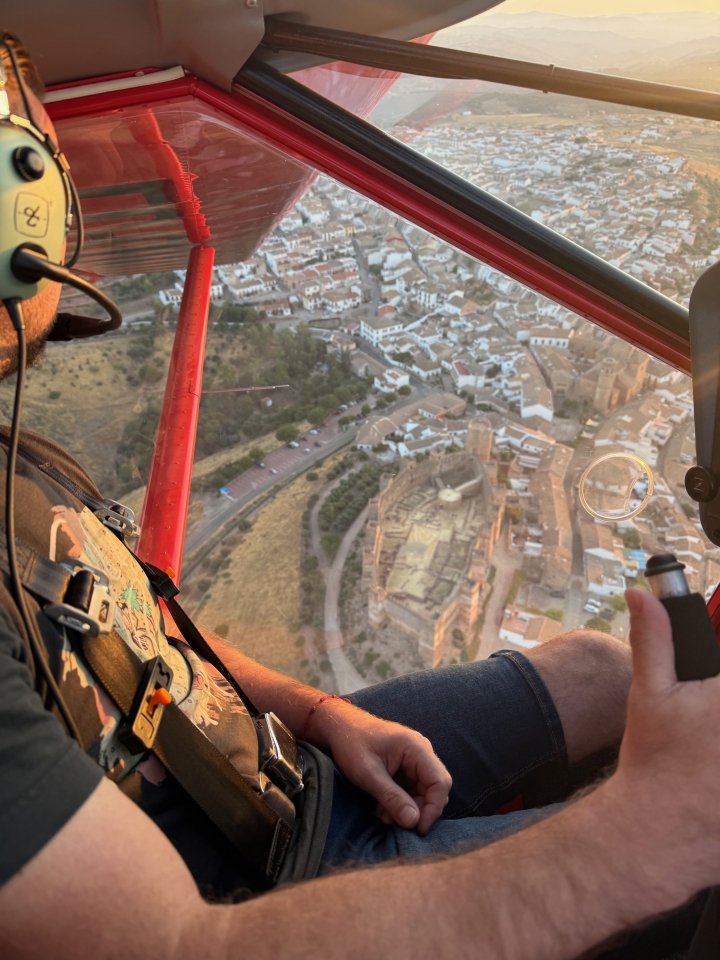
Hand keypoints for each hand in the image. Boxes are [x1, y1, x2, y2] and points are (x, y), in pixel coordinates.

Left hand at [310, 701, 451, 834]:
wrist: (339, 728)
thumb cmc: (351, 744)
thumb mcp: (368, 774)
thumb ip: (392, 797)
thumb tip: (413, 822)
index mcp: (416, 748)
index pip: (440, 782)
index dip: (434, 808)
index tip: (418, 829)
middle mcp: (421, 752)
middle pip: (434, 788)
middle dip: (418, 810)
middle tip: (396, 822)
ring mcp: (414, 759)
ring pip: (423, 791)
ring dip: (407, 808)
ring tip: (384, 815)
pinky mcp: (405, 766)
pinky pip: (411, 789)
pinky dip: (400, 802)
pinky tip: (382, 808)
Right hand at [611, 588, 719, 898]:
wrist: (658, 832)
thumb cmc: (655, 761)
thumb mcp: (651, 692)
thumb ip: (653, 638)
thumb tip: (642, 595)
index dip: (716, 676)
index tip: (711, 682)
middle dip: (716, 705)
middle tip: (705, 721)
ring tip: (708, 742)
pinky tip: (713, 767)